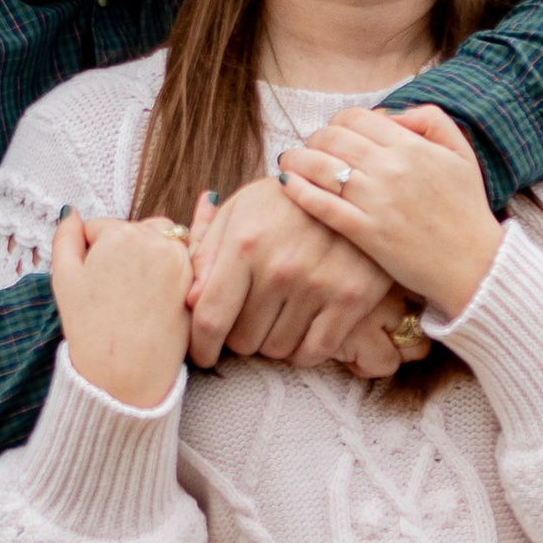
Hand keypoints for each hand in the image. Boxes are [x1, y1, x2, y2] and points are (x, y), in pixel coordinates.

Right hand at [50, 210, 192, 407]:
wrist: (127, 374)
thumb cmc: (93, 330)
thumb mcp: (63, 280)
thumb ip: (64, 237)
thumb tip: (72, 214)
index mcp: (120, 235)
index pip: (99, 228)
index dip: (90, 252)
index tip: (92, 279)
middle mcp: (156, 239)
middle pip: (134, 229)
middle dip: (123, 249)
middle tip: (114, 287)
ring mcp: (181, 259)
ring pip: (161, 239)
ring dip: (150, 252)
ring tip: (136, 290)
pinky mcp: (197, 279)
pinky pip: (185, 258)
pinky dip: (173, 265)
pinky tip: (158, 289)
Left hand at [184, 177, 402, 372]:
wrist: (353, 188)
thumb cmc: (284, 202)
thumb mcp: (238, 211)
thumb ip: (207, 254)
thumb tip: (190, 302)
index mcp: (244, 244)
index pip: (210, 318)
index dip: (201, 346)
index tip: (203, 354)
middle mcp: (280, 268)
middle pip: (243, 340)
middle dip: (240, 334)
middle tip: (251, 316)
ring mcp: (318, 284)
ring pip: (278, 350)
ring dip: (272, 340)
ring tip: (278, 315)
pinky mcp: (352, 298)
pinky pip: (314, 352)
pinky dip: (303, 350)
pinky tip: (302, 329)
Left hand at [273, 106, 502, 316]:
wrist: (475, 265)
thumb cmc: (467, 209)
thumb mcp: (461, 153)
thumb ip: (431, 120)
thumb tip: (393, 113)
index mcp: (412, 146)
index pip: (357, 117)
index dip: (338, 122)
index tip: (334, 134)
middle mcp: (391, 168)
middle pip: (333, 138)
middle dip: (315, 139)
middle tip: (310, 148)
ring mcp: (376, 201)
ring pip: (321, 167)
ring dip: (297, 159)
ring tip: (289, 162)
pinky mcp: (365, 233)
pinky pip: (321, 205)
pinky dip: (298, 190)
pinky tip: (286, 184)